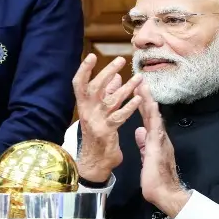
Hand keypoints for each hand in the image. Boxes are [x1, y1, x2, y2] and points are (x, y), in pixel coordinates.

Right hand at [72, 54, 142, 182]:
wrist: (95, 161)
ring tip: (139, 79)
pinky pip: (119, 116)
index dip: (84, 70)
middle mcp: (87, 111)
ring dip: (126, 89)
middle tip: (120, 60)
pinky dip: (130, 107)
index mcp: (83, 105)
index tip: (92, 56)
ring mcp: (96, 121)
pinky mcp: (106, 131)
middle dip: (107, 72)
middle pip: (95, 88)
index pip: (79, 84)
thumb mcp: (99, 112)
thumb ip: (107, 93)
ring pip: (111, 101)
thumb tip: (115, 76)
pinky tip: (139, 100)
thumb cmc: (98, 134)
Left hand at [134, 83, 189, 217]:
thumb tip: (139, 131)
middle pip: (151, 113)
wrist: (165, 193)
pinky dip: (153, 114)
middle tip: (140, 80)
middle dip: (145, 97)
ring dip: (148, 100)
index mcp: (155, 141)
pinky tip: (151, 103)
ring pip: (154, 116)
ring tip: (143, 85)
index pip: (148, 119)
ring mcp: (160, 140)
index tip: (138, 91)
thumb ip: (143, 144)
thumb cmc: (156, 180)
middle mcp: (159, 137)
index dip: (142, 105)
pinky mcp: (158, 145)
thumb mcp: (146, 158)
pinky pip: (155, 126)